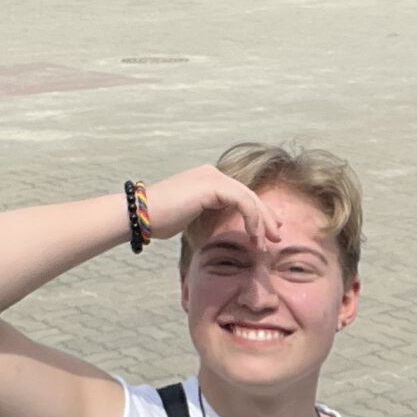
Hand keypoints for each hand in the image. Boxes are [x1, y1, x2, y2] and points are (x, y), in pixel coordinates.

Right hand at [145, 165, 284, 248]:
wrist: (140, 215)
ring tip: (268, 242)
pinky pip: (242, 202)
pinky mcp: (212, 186)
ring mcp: (212, 177)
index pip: (241, 195)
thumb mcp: (191, 218)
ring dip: (262, 221)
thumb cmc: (158, 220)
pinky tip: (254, 236)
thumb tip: (223, 231)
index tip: (266, 233)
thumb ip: (209, 217)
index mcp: (208, 179)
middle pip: (249, 194)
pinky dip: (252, 219)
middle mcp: (212, 173)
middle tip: (277, 237)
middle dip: (266, 217)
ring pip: (249, 198)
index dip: (258, 213)